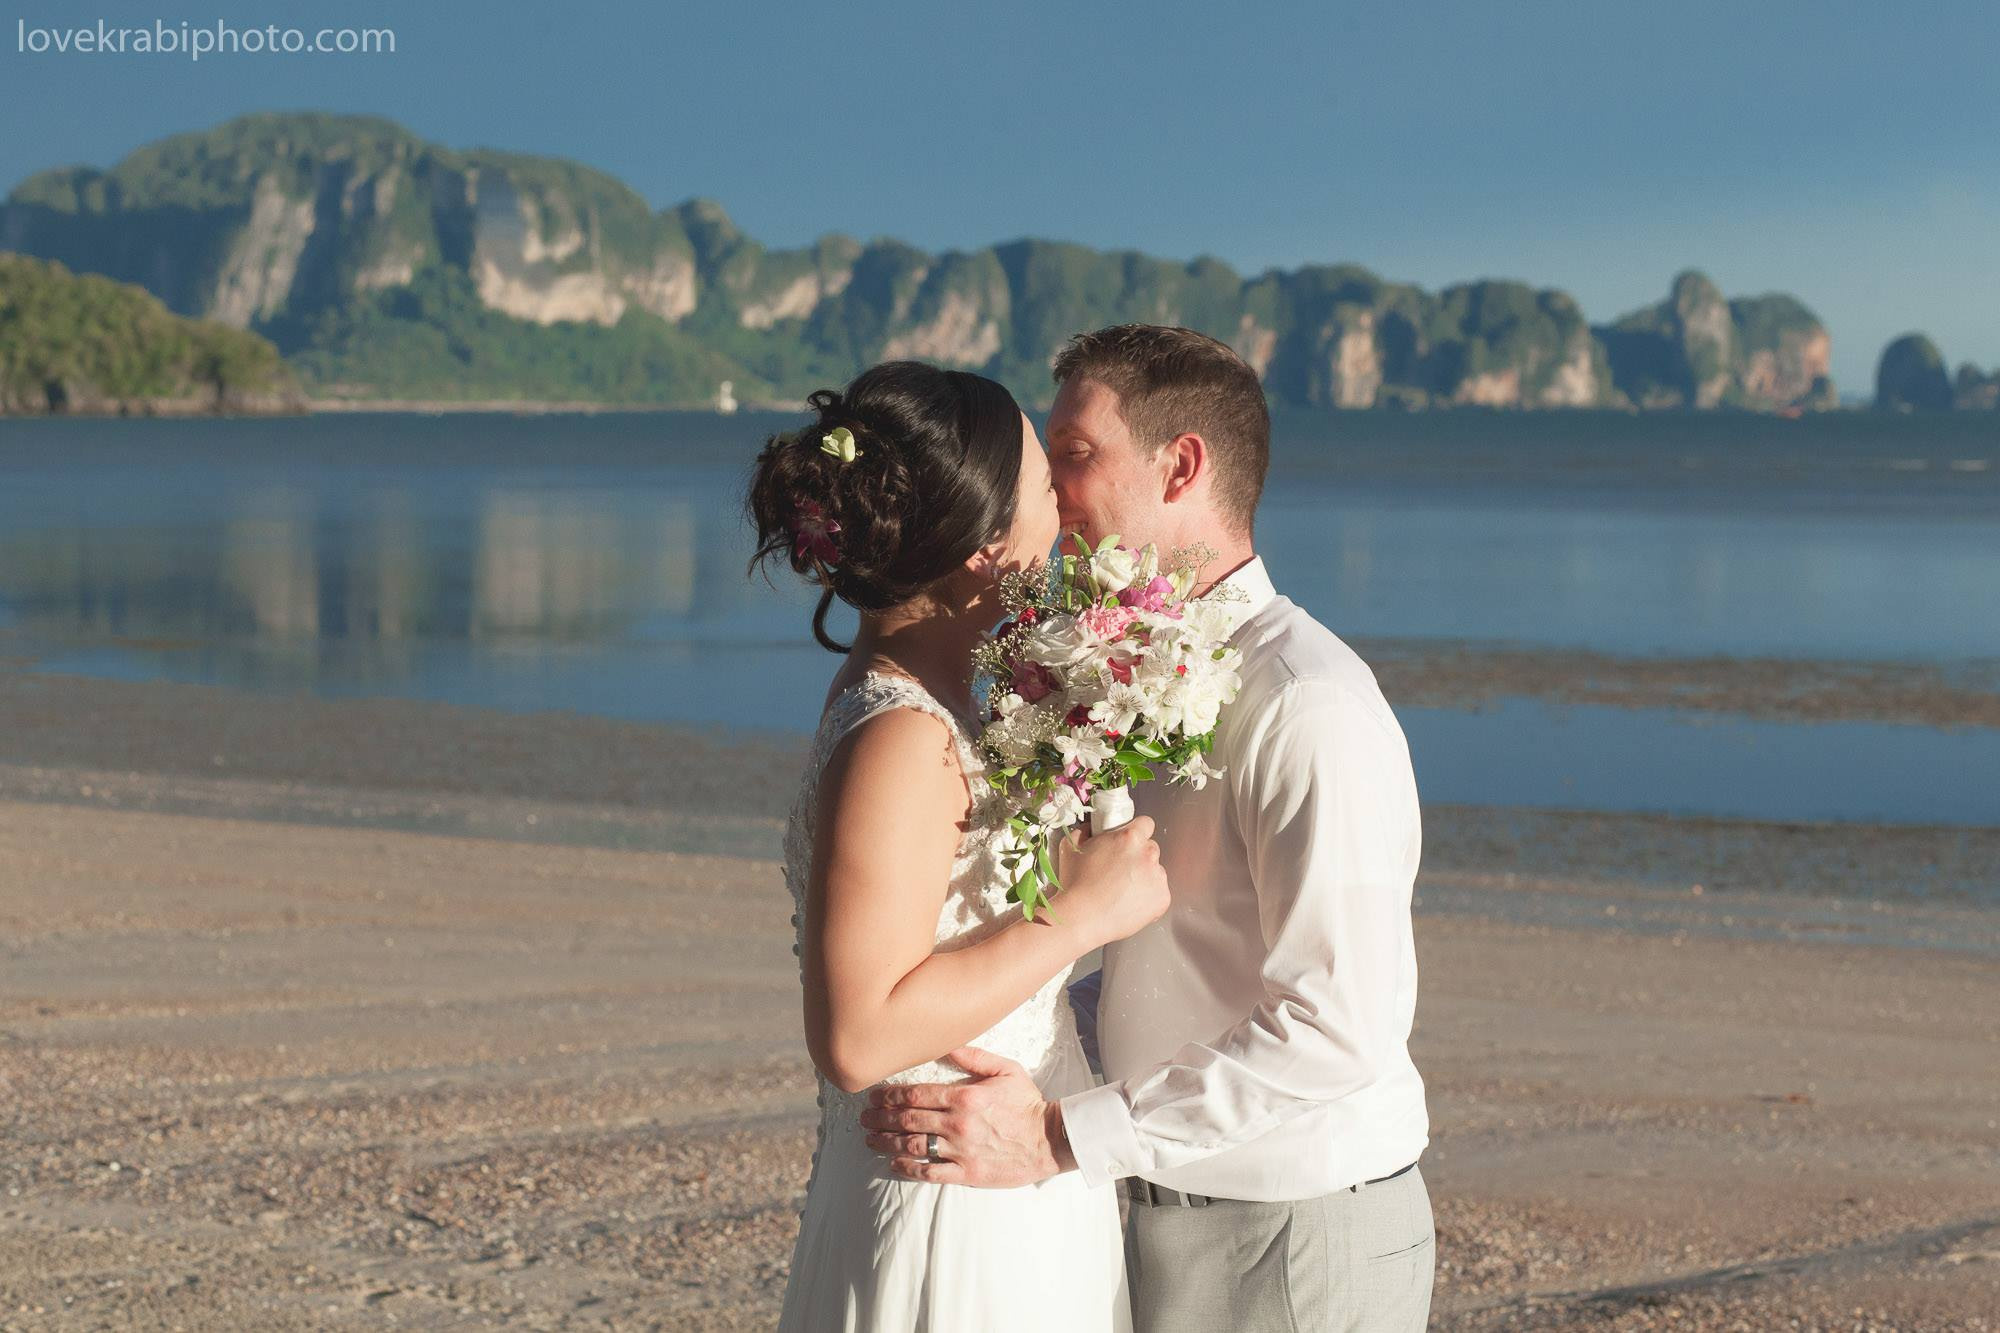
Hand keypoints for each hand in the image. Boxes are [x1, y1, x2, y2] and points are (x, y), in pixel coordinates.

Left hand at [860, 1046, 1075, 1186]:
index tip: (875, 1095)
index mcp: (964, 1097)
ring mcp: (960, 1151)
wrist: (1049, 1140)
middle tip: (864, 1117)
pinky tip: (893, 1163)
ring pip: (912, 1146)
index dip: (890, 1095)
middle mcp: (957, 1124)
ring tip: (870, 1139)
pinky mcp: (966, 1174)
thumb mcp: (1005, 1069)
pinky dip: (907, 1168)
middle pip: (908, 1120)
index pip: (916, 1095)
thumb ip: (974, 1056)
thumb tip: (947, 1042)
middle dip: (881, 1117)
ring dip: (886, 1142)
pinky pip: (929, 1172)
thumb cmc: (1027, 1103)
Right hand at [1056, 815, 1167, 947]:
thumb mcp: (1071, 847)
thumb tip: (1089, 829)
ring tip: (1122, 891)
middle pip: (1150, 848)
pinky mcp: (1162, 899)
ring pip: (1156, 871)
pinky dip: (1148, 898)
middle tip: (1120, 870)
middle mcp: (1148, 855)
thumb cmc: (1074, 884)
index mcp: (1129, 838)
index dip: (1136, 831)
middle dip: (1138, 856)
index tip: (1129, 842)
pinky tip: (1129, 904)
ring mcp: (1158, 878)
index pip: (1145, 823)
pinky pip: (1159, 893)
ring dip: (1144, 877)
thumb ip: (1084, 832)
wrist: (1081, 918)